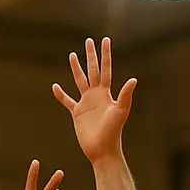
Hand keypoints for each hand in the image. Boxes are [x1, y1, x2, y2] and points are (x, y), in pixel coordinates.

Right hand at [53, 37, 136, 164]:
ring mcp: (86, 103)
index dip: (105, 55)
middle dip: (90, 55)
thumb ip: (126, 95)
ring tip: (72, 55)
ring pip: (79, 81)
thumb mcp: (120, 112)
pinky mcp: (78, 113)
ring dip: (76, 68)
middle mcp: (96, 95)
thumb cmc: (114, 132)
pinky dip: (61, 95)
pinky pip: (67, 101)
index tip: (105, 40)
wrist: (103, 149)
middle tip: (88, 41)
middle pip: (92, 70)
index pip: (106, 69)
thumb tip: (134, 79)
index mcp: (106, 93)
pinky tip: (55, 86)